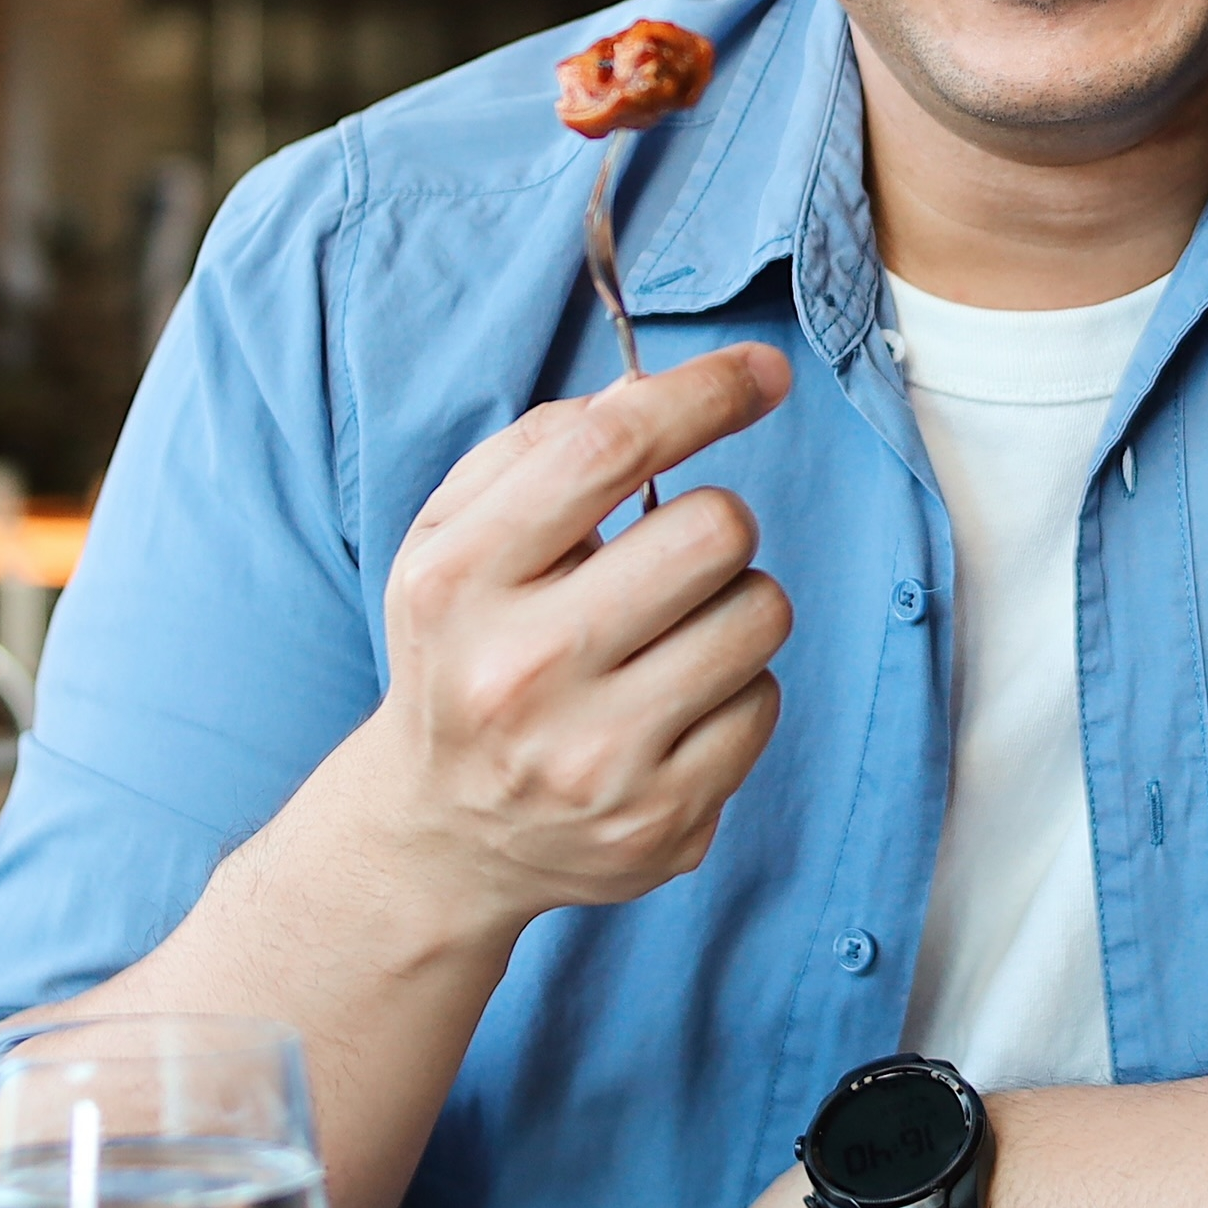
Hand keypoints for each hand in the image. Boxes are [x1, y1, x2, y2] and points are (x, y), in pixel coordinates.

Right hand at [346, 343, 796, 944]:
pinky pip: (766, 703)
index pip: (605, 452)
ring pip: (759, 613)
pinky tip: (670, 707)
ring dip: (730, 605)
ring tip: (668, 633)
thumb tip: (655, 393)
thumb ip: (540, 447)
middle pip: (713, 530)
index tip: (763, 372)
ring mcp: (596, 759)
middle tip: (672, 554)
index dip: (703, 395)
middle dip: (713, 521)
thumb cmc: (464, 651)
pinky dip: (734, 690)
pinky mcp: (661, 822)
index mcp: (459, 580)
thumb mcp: (453, 537)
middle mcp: (521, 671)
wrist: (441, 835)